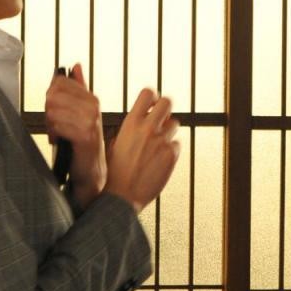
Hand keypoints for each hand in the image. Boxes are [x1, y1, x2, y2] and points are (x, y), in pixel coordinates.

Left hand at [45, 63, 105, 208]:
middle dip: (48, 111)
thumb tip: (76, 65)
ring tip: (58, 134)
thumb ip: (79, 88)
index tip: (55, 111)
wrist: (91, 172)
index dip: (50, 97)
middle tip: (54, 126)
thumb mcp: (81, 113)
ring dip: (50, 125)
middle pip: (53, 95)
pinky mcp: (85, 136)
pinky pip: (58, 125)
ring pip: (53, 111)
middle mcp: (93, 107)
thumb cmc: (81, 143)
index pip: (59, 83)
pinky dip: (54, 134)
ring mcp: (91, 121)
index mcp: (92, 99)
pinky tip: (60, 141)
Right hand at [104, 88, 179, 212]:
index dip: (152, 96)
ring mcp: (162, 142)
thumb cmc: (114, 173)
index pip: (148, 93)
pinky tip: (159, 160)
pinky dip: (170, 150)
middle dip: (165, 109)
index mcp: (131, 123)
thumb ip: (129, 128)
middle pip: (168, 102)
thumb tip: (139, 120)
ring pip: (174, 124)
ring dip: (168, 131)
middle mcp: (148, 129)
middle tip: (161, 118)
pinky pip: (176, 144)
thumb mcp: (114, 143)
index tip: (152, 103)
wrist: (121, 197)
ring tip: (156, 145)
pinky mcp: (171, 155)